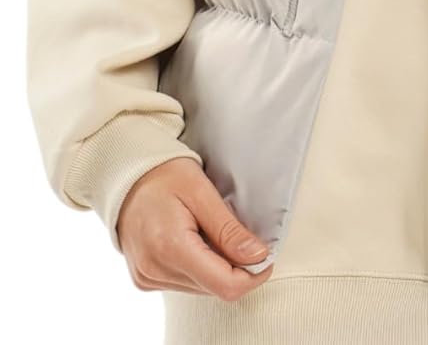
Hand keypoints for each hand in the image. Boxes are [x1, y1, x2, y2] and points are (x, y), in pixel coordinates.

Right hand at [117, 156, 273, 299]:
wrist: (126, 175)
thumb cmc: (165, 175)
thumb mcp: (201, 191)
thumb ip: (229, 229)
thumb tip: (257, 256)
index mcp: (170, 247)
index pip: (224, 285)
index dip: (252, 275)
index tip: (265, 254)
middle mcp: (154, 270)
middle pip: (214, 288)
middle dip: (236, 268)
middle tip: (241, 237)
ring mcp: (147, 278)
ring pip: (201, 289)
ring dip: (217, 267)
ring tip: (212, 233)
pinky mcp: (144, 279)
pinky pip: (184, 284)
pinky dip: (199, 267)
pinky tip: (195, 241)